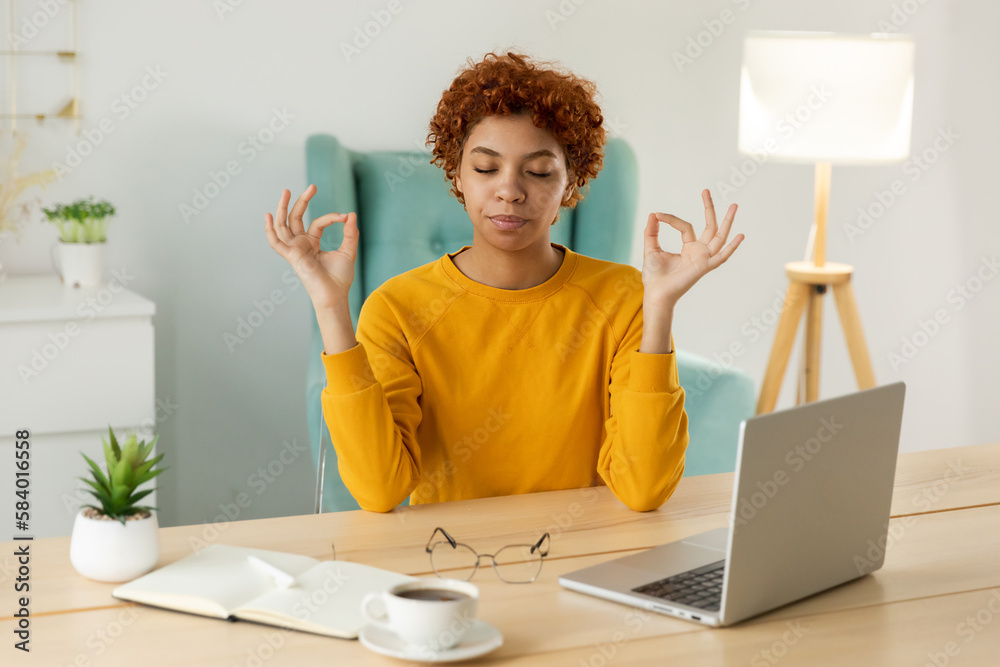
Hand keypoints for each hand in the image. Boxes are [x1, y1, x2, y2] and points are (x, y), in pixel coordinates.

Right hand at [264, 184, 358, 310]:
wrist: (335, 295)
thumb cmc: (340, 278)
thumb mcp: (348, 251)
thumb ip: (350, 233)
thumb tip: (351, 214)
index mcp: (312, 243)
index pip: (317, 222)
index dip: (331, 217)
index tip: (345, 216)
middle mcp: (301, 245)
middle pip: (295, 218)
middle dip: (302, 201)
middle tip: (312, 186)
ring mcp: (294, 250)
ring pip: (283, 225)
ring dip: (283, 208)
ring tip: (286, 191)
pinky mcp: (292, 256)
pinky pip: (276, 243)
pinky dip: (270, 230)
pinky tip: (268, 216)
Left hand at [642, 189, 743, 307]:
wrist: (656, 292)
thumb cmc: (654, 276)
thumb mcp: (651, 248)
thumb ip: (652, 232)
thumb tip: (653, 214)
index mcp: (689, 248)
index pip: (686, 226)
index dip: (671, 219)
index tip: (657, 215)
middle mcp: (699, 252)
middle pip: (709, 226)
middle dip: (709, 208)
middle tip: (706, 191)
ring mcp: (703, 259)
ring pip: (719, 237)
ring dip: (727, 221)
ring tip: (734, 205)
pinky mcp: (704, 266)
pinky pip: (721, 257)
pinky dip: (731, 247)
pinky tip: (740, 236)